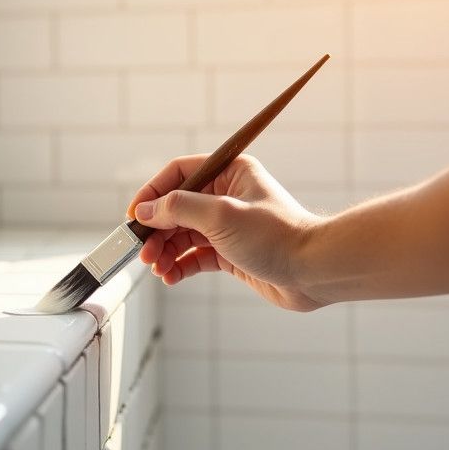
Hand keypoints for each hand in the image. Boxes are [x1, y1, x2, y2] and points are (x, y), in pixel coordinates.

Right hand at [126, 154, 326, 310]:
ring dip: (165, 251)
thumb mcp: (221, 215)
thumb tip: (146, 211)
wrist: (313, 271)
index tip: (135, 215)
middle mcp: (226, 195)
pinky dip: (179, 266)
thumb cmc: (277, 236)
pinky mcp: (229, 252)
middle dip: (156, 230)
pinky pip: (194, 256)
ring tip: (156, 267)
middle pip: (176, 207)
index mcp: (229, 172)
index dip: (153, 193)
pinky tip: (170, 276)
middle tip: (142, 250)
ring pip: (182, 234)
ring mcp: (227, 225)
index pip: (179, 173)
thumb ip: (179, 209)